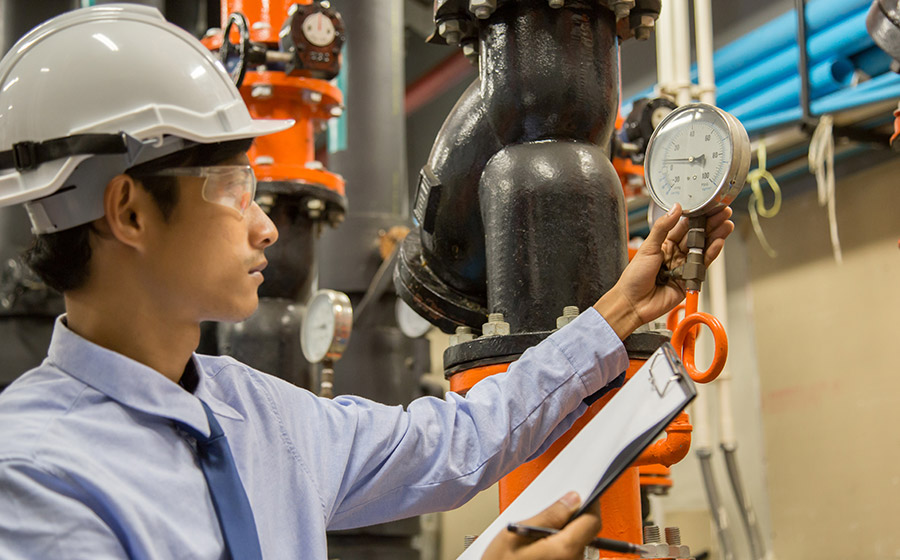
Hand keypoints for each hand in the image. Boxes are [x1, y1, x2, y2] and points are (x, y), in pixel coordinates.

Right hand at [482, 491, 601, 559]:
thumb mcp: (517, 533)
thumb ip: (549, 514)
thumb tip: (572, 499)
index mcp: (565, 549)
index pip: (592, 521)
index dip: (590, 503)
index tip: (582, 493)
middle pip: (586, 533)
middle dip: (574, 518)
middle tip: (555, 509)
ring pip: (577, 544)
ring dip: (565, 533)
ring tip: (541, 530)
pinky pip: (568, 555)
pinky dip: (559, 545)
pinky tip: (541, 544)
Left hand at [593, 203, 733, 338]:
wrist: (633, 303)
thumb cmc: (634, 277)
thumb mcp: (648, 247)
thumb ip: (663, 228)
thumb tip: (675, 208)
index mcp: (664, 243)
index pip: (684, 226)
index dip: (697, 216)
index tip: (708, 206)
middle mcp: (675, 253)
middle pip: (697, 236)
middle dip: (711, 223)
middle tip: (724, 212)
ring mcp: (683, 266)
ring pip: (702, 248)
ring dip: (715, 236)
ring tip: (726, 225)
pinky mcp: (689, 279)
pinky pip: (702, 264)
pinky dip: (711, 253)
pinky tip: (718, 242)